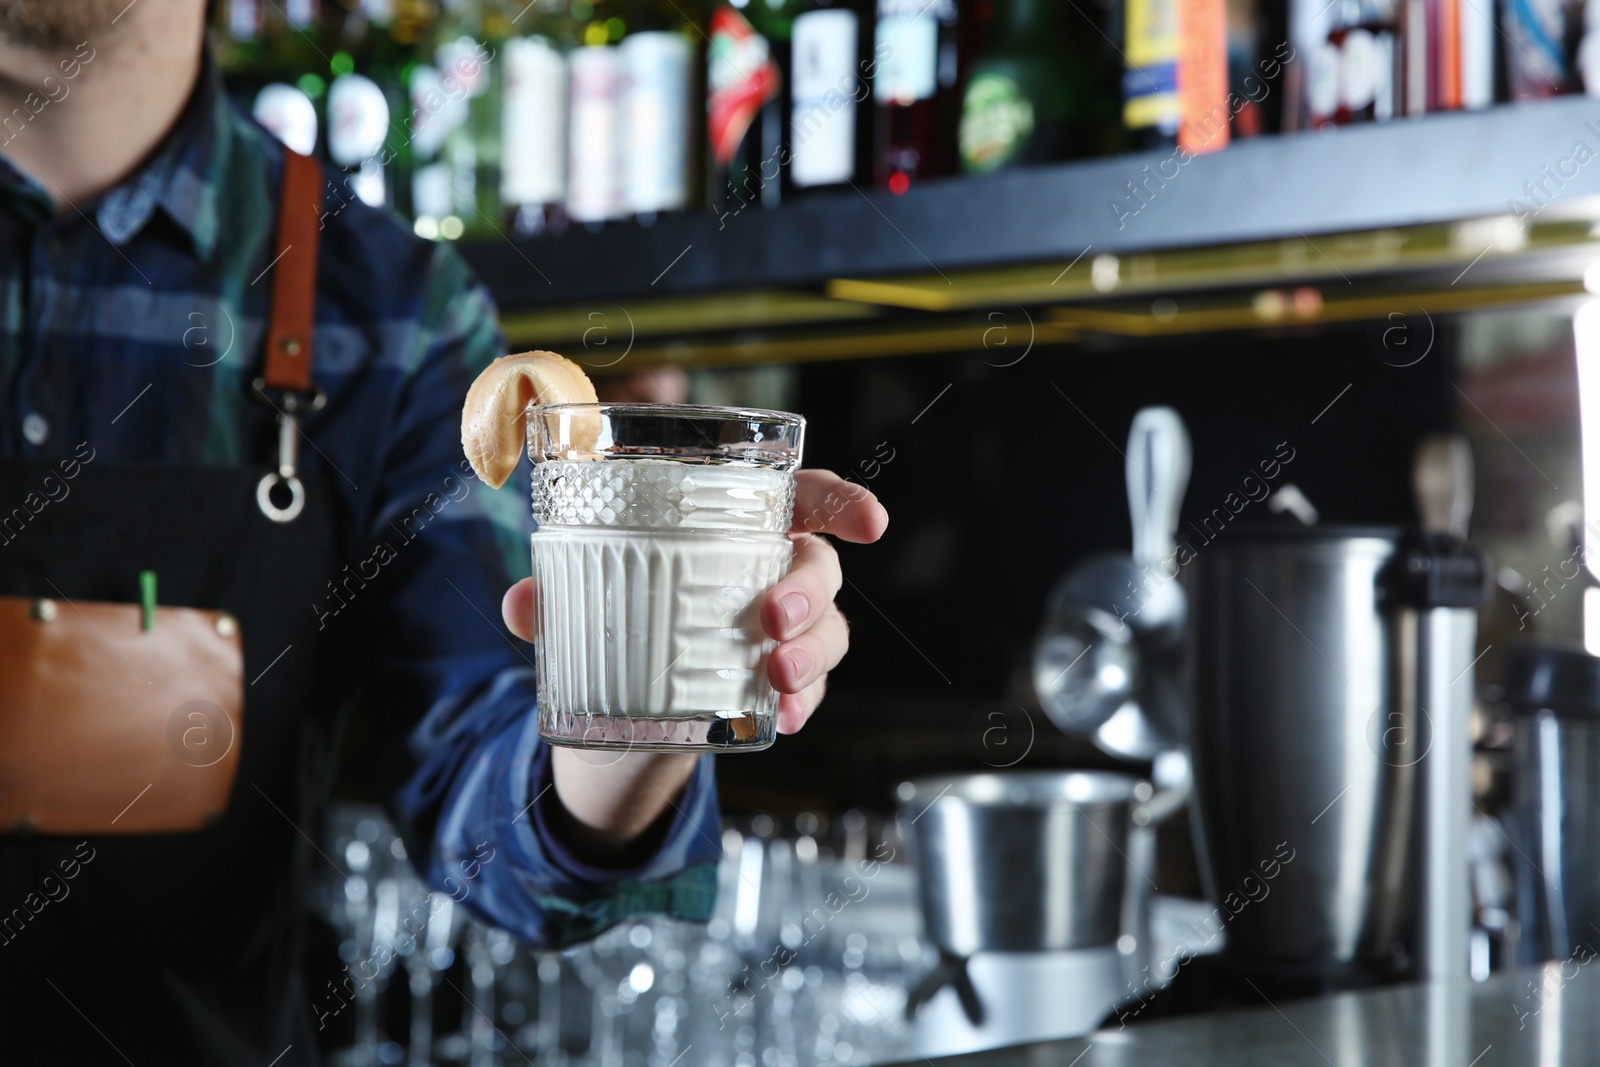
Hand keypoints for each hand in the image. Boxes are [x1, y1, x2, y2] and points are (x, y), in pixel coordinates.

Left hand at [498, 469, 885, 857]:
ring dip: (811, 651)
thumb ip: (552, 593)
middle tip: (770, 618)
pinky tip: (780, 718)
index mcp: (734, 526)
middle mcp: (771, 571)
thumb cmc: (618, 611)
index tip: (869, 523)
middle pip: (820, 565)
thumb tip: (523, 603)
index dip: (842, 502)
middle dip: (809, 589)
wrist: (619, 705)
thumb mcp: (577, 598)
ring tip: (775, 676)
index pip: (801, 499)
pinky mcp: (777, 684)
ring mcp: (783, 631)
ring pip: (829, 629)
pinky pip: (812, 691)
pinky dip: (801, 704)